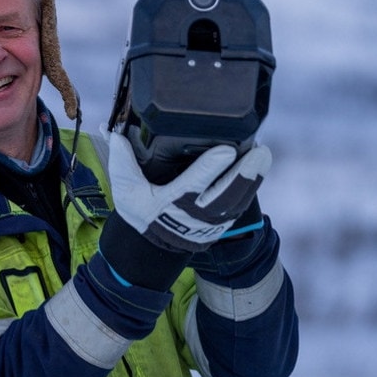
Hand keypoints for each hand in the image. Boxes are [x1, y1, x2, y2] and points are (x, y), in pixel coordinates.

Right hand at [104, 130, 270, 252]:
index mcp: (169, 203)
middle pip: (225, 195)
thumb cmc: (139, 211)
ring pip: (237, 201)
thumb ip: (121, 159)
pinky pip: (239, 206)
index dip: (211, 168)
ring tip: (263, 155)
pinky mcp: (220, 223)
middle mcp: (193, 214)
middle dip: (244, 174)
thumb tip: (112, 130)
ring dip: (253, 179)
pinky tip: (259, 169)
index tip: (227, 151)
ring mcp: (210, 221)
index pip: (193, 184)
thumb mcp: (125, 188)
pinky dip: (250, 188)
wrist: (151, 247)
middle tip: (260, 152)